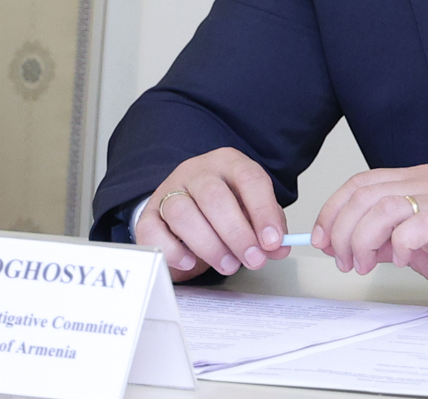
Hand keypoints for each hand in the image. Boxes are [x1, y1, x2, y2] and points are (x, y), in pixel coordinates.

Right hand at [135, 147, 290, 281]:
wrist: (189, 206)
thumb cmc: (224, 208)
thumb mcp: (251, 210)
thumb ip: (267, 228)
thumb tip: (278, 248)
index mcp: (229, 162)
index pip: (249, 178)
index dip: (263, 211)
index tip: (272, 241)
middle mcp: (197, 171)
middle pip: (214, 197)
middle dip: (236, 234)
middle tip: (252, 259)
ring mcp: (169, 190)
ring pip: (182, 213)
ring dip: (209, 246)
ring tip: (228, 264)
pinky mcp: (149, 215)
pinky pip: (153, 232)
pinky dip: (173, 251)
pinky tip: (190, 262)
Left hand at [310, 164, 427, 313]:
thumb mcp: (422, 242)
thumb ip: (387, 236)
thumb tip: (350, 244)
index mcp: (420, 180)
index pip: (361, 183)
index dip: (333, 210)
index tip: (321, 238)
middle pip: (363, 194)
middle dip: (340, 230)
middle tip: (341, 259)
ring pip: (379, 208)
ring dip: (360, 241)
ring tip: (363, 265)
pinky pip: (410, 228)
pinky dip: (395, 247)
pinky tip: (400, 261)